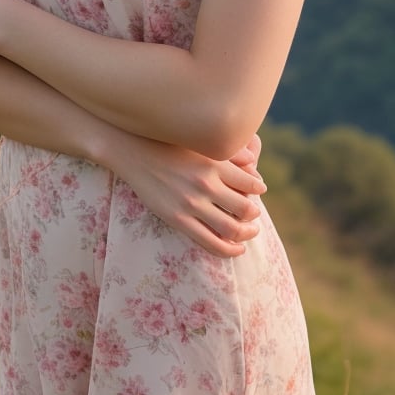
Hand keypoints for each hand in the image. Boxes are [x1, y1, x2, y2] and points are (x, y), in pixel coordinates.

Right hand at [108, 133, 265, 258]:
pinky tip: (236, 249)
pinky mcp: (178, 219)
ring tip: (249, 231)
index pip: (251, 184)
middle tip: (254, 215)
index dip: (258, 189)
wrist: (135, 151)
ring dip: (246, 233)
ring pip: (232, 229)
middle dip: (254, 215)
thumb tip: (254, 162)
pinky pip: (210, 242)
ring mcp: (191, 203)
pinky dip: (229, 250)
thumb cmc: (169, 144)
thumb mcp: (200, 144)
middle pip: (246, 209)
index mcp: (214, 164)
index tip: (258, 191)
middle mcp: (206, 184)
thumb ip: (228, 154)